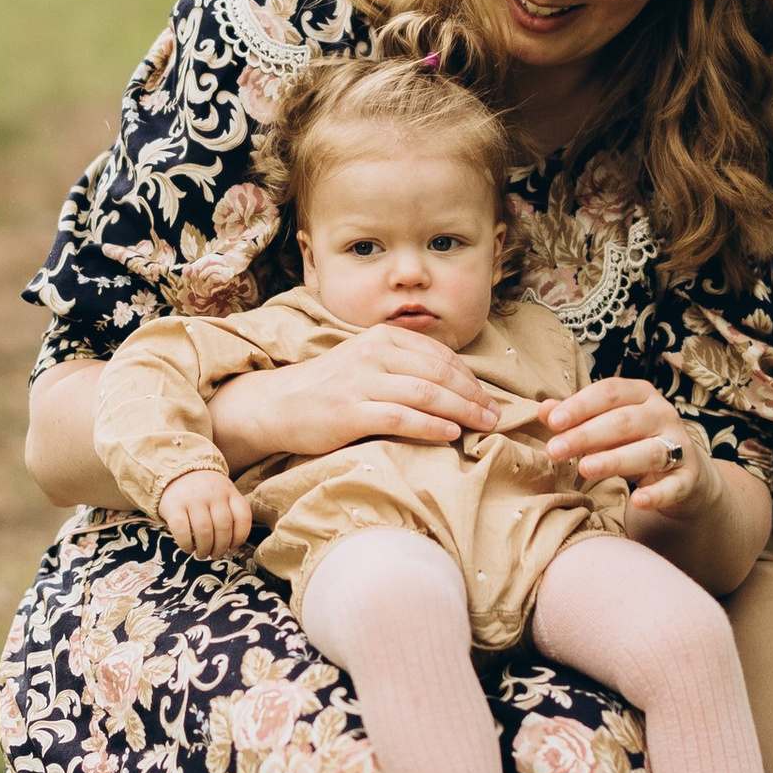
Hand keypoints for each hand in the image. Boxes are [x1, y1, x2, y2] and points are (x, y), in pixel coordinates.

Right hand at [160, 469, 254, 556]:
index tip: (233, 546)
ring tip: (202, 554)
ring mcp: (193, 499)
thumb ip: (230, 513)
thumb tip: (231, 546)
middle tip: (215, 554)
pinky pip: (182, 531)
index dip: (240, 537)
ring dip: (205, 549)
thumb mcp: (223, 494)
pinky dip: (186, 544)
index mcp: (229, 491)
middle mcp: (213, 493)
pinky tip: (188, 548)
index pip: (243, 517)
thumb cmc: (204, 491)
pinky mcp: (174, 506)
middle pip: (223, 527)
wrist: (177, 472)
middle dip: (221, 547)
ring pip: (204, 531)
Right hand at [207, 326, 504, 468]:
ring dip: (462, 410)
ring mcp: (361, 382)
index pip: (439, 356)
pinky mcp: (349, 411)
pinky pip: (401, 417)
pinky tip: (451, 434)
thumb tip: (452, 384)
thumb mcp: (366, 363)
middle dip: (474, 395)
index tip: (489, 398)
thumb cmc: (328, 389)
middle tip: (496, 415)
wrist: (277, 404)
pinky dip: (430, 425)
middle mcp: (373, 354)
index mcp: (381, 338)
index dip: (470, 378)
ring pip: (426, 393)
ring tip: (484, 425)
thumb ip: (403, 366)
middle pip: (438, 374)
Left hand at [542, 376, 715, 527]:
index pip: (610, 392)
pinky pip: (674, 486)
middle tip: (555, 450)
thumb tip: (544, 409)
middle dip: (586, 435)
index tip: (553, 421)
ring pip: (648, 451)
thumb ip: (577, 417)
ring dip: (615, 460)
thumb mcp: (607, 426)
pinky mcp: (689, 478)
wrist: (685, 474)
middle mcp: (663, 415)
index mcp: (641, 395)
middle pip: (623, 421)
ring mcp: (679, 446)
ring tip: (585, 469)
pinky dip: (657, 494)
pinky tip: (638, 501)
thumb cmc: (635, 442)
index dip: (581, 405)